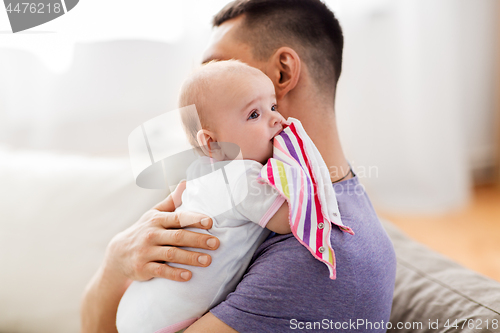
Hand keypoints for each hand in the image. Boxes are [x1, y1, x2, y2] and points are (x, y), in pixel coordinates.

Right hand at [104, 181, 219, 282]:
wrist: (118, 254)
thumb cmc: (143, 231)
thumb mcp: (154, 214)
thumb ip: (172, 201)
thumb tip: (186, 182)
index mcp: (157, 220)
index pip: (178, 218)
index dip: (194, 219)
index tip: (210, 222)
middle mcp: (151, 234)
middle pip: (178, 236)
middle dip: (198, 240)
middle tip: (216, 243)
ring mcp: (146, 251)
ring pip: (171, 254)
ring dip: (191, 258)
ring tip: (208, 260)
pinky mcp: (142, 267)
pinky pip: (161, 271)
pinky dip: (175, 274)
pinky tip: (188, 276)